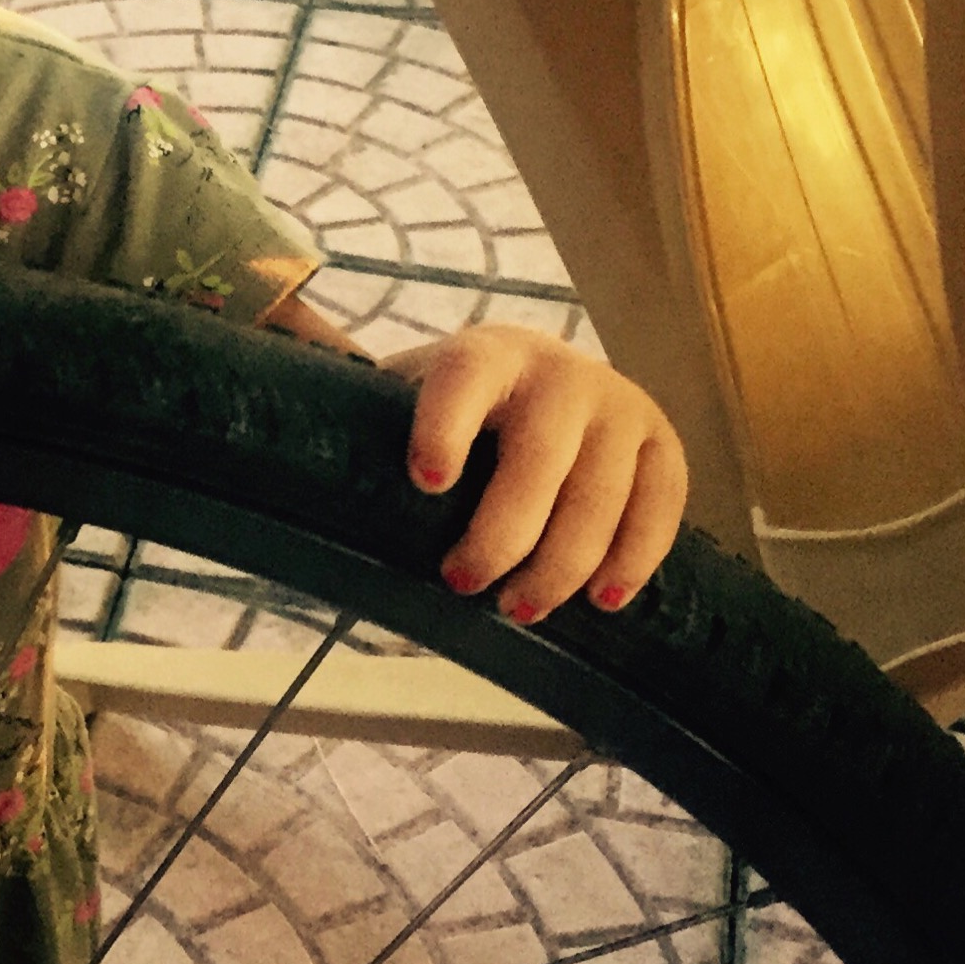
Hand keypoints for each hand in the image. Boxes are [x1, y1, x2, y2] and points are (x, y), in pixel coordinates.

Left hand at [383, 324, 686, 620]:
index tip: (426, 483)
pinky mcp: (661, 441)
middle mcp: (559, 371)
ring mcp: (618, 403)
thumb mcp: (409, 400)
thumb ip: (365, 427)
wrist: (539, 380)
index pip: (462, 382)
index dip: (444, 428)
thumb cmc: (460, 411)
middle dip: (501, 535)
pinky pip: (660, 505)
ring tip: (521, 608)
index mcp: (484, 356)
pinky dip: (634, 558)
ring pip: (600, 495)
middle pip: (538, 459)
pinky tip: (603, 598)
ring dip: (561, 564)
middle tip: (462, 582)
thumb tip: (302, 483)